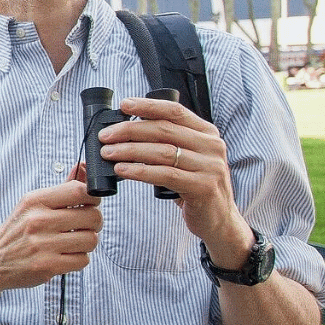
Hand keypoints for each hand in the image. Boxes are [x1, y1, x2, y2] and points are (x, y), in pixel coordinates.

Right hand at [0, 171, 101, 291]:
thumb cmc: (16, 231)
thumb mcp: (32, 205)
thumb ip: (62, 188)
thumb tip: (84, 167)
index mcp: (34, 201)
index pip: (79, 190)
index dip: (93, 198)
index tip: (89, 204)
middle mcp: (38, 220)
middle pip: (92, 216)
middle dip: (93, 223)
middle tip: (82, 226)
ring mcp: (42, 244)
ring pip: (91, 239)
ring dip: (86, 243)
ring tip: (72, 242)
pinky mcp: (47, 266)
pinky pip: (83, 260)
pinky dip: (78, 259)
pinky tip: (64, 256)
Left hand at [102, 97, 249, 262]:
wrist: (218, 220)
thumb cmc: (194, 186)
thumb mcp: (187, 158)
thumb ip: (169, 142)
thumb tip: (126, 130)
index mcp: (207, 133)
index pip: (175, 111)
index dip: (148, 106)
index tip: (123, 105)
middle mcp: (212, 146)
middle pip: (164, 130)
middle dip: (130, 130)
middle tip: (105, 136)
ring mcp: (210, 166)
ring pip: (162, 152)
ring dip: (130, 150)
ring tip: (107, 153)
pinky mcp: (203, 187)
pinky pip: (166, 175)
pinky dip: (140, 171)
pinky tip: (122, 170)